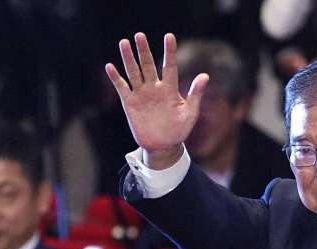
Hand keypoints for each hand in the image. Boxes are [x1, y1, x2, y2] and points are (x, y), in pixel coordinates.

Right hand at [105, 32, 208, 167]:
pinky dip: (116, 78)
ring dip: (128, 58)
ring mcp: (141, 94)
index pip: (170, 66)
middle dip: (143, 51)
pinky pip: (122, 88)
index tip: (169, 36)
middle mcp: (154, 88)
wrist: (163, 145)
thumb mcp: (190, 113)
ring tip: (124, 42)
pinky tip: (110, 67)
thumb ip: (196, 94)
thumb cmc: (179, 130)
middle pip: (148, 65)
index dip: (170, 52)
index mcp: (170, 89)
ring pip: (134, 72)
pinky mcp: (130, 103)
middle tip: (140, 35)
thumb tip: (205, 76)